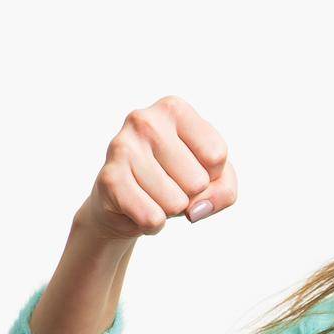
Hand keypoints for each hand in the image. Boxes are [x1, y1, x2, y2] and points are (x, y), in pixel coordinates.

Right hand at [78, 95, 236, 241]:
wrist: (123, 201)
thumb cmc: (176, 180)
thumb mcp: (215, 178)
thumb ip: (225, 191)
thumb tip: (196, 210)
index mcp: (174, 109)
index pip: (217, 155)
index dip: (212, 174)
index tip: (190, 166)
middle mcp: (145, 120)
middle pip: (198, 181)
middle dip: (190, 194)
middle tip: (168, 184)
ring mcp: (123, 147)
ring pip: (176, 203)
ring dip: (170, 210)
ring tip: (152, 194)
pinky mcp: (108, 178)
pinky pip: (152, 218)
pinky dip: (153, 224)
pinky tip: (139, 207)